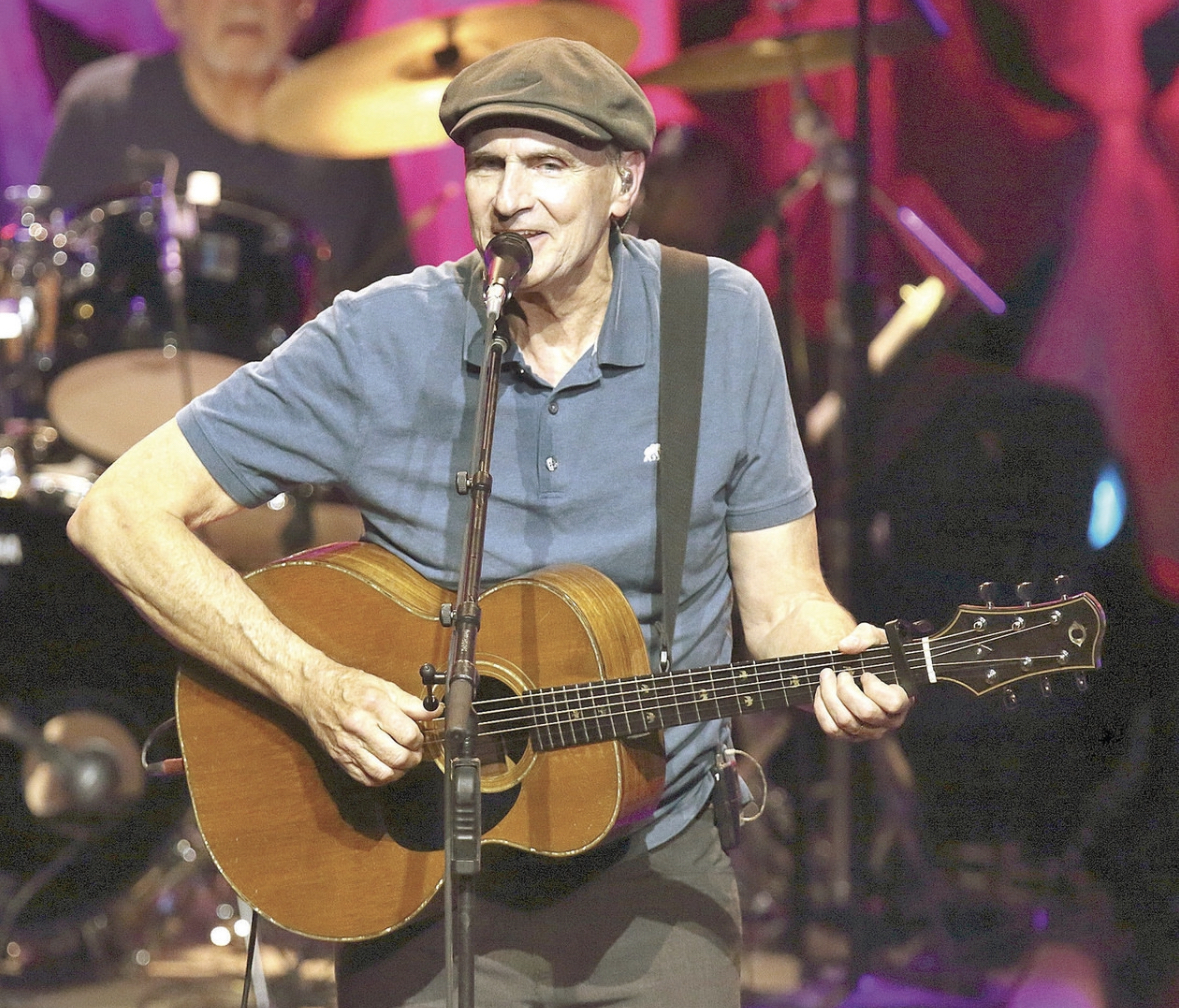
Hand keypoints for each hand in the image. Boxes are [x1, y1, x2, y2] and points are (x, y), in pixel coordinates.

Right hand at [294, 665, 436, 785]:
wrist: (314, 691)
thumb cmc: (349, 686)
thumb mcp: (383, 686)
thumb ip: (411, 703)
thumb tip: (434, 712)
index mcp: (374, 706)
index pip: (408, 734)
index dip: (419, 739)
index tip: (418, 737)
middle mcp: (360, 727)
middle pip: (397, 757)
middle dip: (413, 758)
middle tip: (414, 752)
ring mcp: (348, 745)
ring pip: (382, 773)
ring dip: (399, 771)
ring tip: (402, 761)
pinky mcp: (340, 758)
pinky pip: (365, 779)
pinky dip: (381, 778)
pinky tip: (386, 767)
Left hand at [813, 623, 912, 740]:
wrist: (860, 668)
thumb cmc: (874, 655)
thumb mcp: (874, 638)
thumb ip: (864, 637)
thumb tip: (845, 646)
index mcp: (902, 699)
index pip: (893, 703)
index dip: (875, 688)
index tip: (865, 674)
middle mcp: (889, 720)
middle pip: (866, 712)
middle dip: (846, 689)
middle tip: (840, 673)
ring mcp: (870, 731)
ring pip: (846, 722)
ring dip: (830, 696)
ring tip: (827, 676)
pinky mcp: (850, 735)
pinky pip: (832, 729)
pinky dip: (822, 709)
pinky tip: (822, 692)